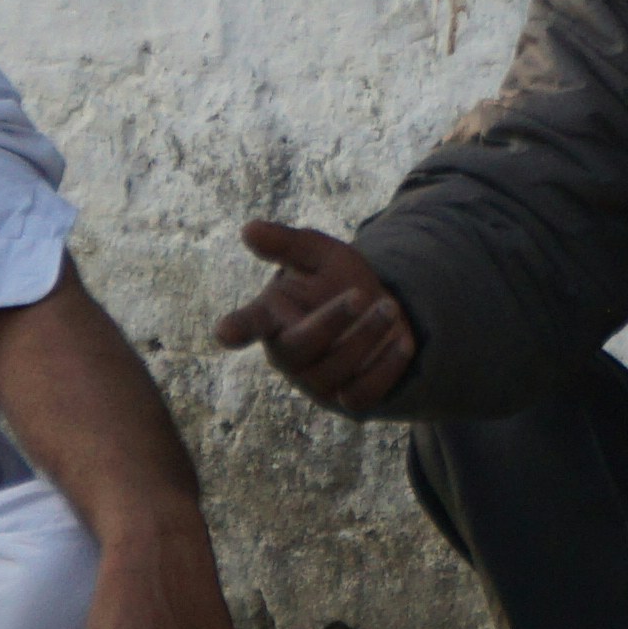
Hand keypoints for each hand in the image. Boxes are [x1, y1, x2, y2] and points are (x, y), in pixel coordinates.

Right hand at [214, 219, 417, 412]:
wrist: (380, 308)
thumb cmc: (337, 279)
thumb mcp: (319, 254)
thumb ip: (287, 243)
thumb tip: (249, 228)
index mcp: (272, 317)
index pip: (249, 324)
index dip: (237, 329)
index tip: (225, 332)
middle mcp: (287, 354)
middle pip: (298, 347)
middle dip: (332, 320)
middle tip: (362, 294)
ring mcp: (314, 381)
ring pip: (333, 371)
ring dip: (366, 337)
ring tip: (390, 306)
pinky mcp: (344, 399)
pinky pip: (359, 396)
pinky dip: (384, 369)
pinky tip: (402, 342)